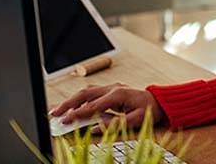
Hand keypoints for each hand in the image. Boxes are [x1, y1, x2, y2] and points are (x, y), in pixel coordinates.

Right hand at [50, 83, 165, 129]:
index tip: (65, 121)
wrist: (160, 100)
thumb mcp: (136, 120)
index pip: (92, 106)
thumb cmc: (150, 110)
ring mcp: (110, 87)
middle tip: (55, 114)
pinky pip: (91, 93)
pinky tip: (72, 106)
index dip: (77, 114)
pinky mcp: (110, 90)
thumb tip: (94, 128)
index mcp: (118, 94)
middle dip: (67, 104)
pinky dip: (79, 99)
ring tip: (59, 110)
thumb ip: (115, 125)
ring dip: (71, 100)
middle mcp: (112, 88)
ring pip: (85, 91)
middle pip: (84, 94)